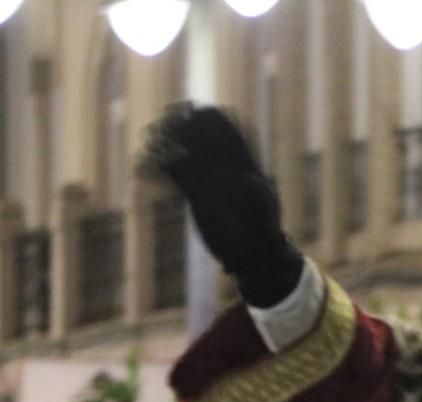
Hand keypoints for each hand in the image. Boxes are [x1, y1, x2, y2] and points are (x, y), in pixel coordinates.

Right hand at [141, 103, 301, 306]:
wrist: (255, 255)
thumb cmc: (265, 232)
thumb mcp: (263, 213)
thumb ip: (257, 194)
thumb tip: (249, 181)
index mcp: (244, 160)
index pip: (225, 126)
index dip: (208, 116)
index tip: (190, 114)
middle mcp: (224, 165)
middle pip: (198, 132)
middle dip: (180, 124)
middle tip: (163, 127)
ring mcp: (208, 177)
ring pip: (182, 149)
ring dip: (164, 142)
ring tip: (150, 145)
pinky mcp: (194, 194)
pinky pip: (172, 173)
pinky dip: (157, 168)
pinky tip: (143, 171)